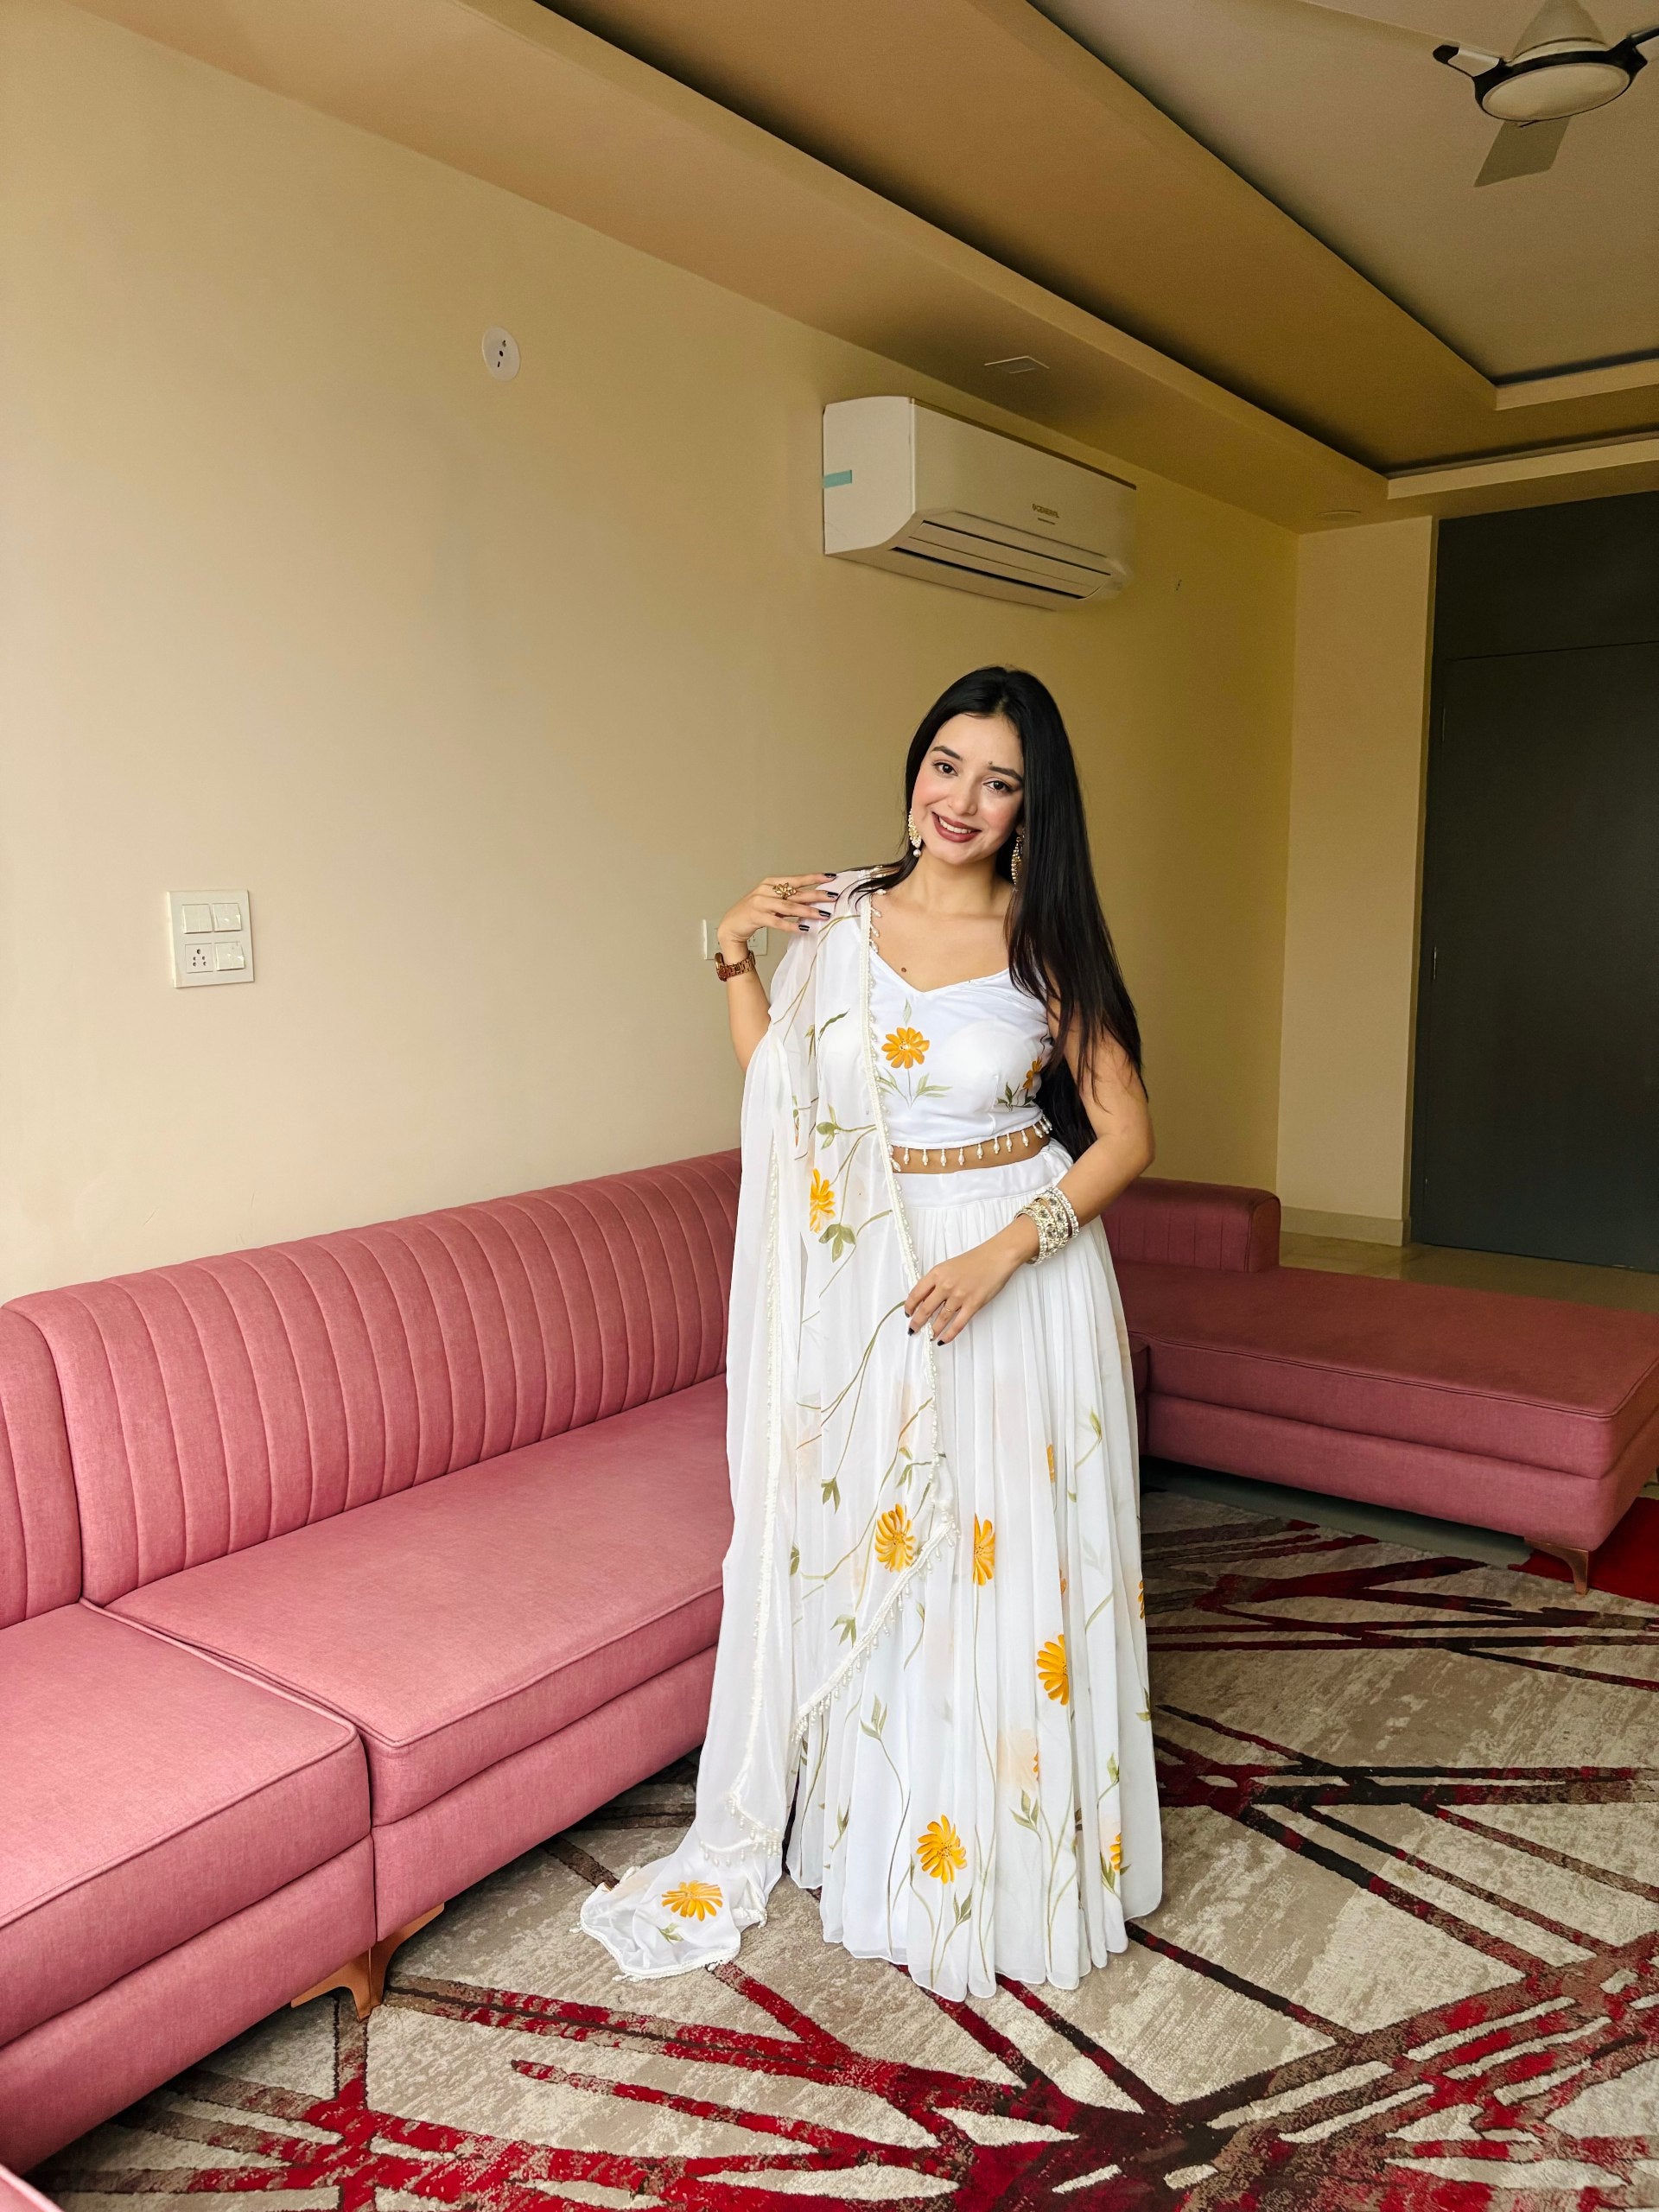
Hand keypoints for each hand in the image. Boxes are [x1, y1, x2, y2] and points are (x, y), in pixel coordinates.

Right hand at [718, 872, 836, 957]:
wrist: (732, 925)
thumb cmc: (754, 913)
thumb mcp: (772, 903)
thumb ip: (788, 901)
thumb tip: (813, 902)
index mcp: (770, 883)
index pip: (796, 879)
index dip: (814, 878)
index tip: (830, 877)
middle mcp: (765, 890)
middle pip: (796, 892)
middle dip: (816, 895)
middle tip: (832, 897)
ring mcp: (760, 903)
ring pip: (788, 906)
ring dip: (807, 911)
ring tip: (822, 915)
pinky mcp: (756, 916)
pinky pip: (777, 922)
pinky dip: (791, 925)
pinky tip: (803, 928)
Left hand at [905, 1222, 1035, 1344]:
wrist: (997, 1256)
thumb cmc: (976, 1259)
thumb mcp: (949, 1266)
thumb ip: (937, 1281)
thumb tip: (927, 1298)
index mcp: (937, 1273)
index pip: (916, 1293)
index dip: (909, 1307)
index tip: (908, 1313)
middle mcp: (945, 1285)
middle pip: (925, 1309)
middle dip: (917, 1323)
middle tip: (913, 1330)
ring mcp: (959, 1296)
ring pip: (940, 1319)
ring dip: (932, 1331)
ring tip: (928, 1336)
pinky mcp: (973, 1304)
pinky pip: (957, 1324)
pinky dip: (949, 1335)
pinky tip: (943, 1340)